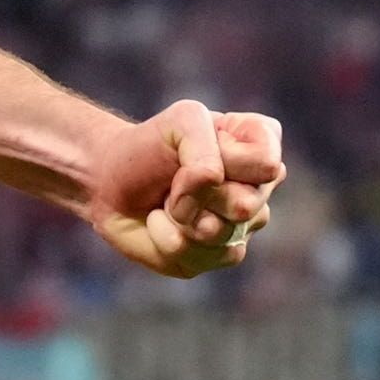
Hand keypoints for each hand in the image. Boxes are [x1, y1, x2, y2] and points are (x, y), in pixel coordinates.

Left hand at [84, 101, 282, 279]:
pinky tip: (161, 223)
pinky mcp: (216, 257)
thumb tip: (214, 190)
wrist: (111, 182)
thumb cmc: (150, 146)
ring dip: (179, 214)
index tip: (196, 148)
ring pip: (220, 233)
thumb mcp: (181, 122)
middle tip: (176, 179)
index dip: (227, 160)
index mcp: (261, 148)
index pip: (267, 166)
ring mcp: (242, 228)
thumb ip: (206, 149)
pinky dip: (165, 236)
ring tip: (169, 200)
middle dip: (197, 191)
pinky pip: (197, 256)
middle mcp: (258, 190)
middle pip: (247, 205)